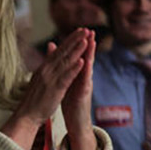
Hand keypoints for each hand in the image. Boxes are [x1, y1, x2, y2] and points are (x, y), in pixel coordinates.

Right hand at [15, 29, 90, 123]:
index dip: (69, 40)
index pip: (58, 51)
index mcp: (43, 68)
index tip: (79, 31)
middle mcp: (45, 70)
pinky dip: (74, 69)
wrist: (26, 115)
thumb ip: (47, 64)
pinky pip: (66, 77)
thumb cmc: (34, 98)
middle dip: (75, 40)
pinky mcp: (54, 89)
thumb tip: (50, 49)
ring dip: (76, 50)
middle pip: (62, 52)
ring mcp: (50, 79)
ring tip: (86, 40)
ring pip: (65, 62)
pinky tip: (82, 61)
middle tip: (85, 29)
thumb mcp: (39, 78)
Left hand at [60, 29, 96, 149]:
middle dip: (87, 45)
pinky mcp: (83, 96)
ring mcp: (84, 86)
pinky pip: (84, 83)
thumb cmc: (70, 100)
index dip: (78, 43)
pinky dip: (84, 74)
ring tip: (91, 43)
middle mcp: (82, 78)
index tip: (79, 29)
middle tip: (89, 31)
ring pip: (87, 68)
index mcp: (76, 74)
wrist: (75, 120)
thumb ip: (64, 69)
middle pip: (85, 58)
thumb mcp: (65, 81)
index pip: (77, 56)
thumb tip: (59, 56)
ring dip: (89, 55)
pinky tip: (86, 66)